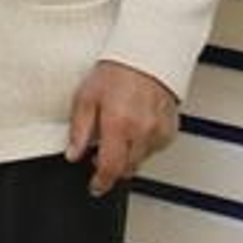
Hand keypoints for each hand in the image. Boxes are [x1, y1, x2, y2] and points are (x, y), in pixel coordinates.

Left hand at [65, 60, 179, 196]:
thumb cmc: (116, 72)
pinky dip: (142, 145)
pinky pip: (153, 149)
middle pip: (126, 168)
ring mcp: (158, 133)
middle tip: (101, 153)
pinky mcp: (169, 131)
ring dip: (127, 155)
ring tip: (119, 131)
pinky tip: (135, 126)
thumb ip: (79, 129)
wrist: (146, 57)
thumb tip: (73, 153)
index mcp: (118, 125)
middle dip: (112, 167)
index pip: (110, 168)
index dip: (101, 182)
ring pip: (140, 160)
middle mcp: (142, 132)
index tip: (95, 186)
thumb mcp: (86, 97)